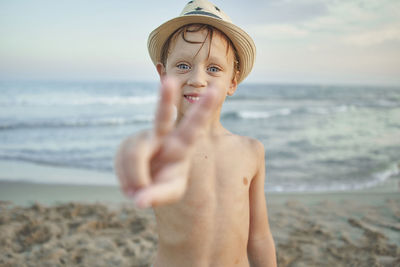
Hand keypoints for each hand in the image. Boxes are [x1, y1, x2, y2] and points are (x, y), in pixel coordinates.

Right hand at [114, 77, 216, 207]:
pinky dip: (125, 179)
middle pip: (163, 116)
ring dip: (135, 178)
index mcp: (182, 144)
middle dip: (166, 99)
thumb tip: (140, 201)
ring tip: (139, 192)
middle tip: (170, 81)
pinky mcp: (127, 144)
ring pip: (135, 154)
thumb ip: (158, 196)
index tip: (216, 88)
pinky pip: (121, 162)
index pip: (195, 125)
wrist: (148, 181)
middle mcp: (163, 136)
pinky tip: (132, 185)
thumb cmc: (166, 182)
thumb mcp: (171, 191)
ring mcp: (144, 138)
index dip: (204, 108)